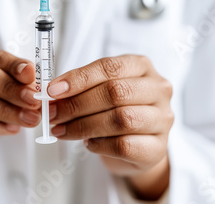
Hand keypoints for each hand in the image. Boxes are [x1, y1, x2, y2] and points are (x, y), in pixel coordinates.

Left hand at [47, 55, 173, 199]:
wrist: (139, 146)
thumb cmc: (116, 110)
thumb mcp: (101, 89)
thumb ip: (80, 87)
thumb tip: (52, 93)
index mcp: (142, 66)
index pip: (110, 67)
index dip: (79, 78)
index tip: (53, 90)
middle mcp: (158, 89)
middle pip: (115, 92)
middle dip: (76, 104)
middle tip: (53, 114)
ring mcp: (162, 119)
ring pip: (121, 119)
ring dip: (83, 126)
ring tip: (62, 130)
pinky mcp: (158, 148)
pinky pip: (124, 145)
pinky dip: (99, 144)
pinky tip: (88, 143)